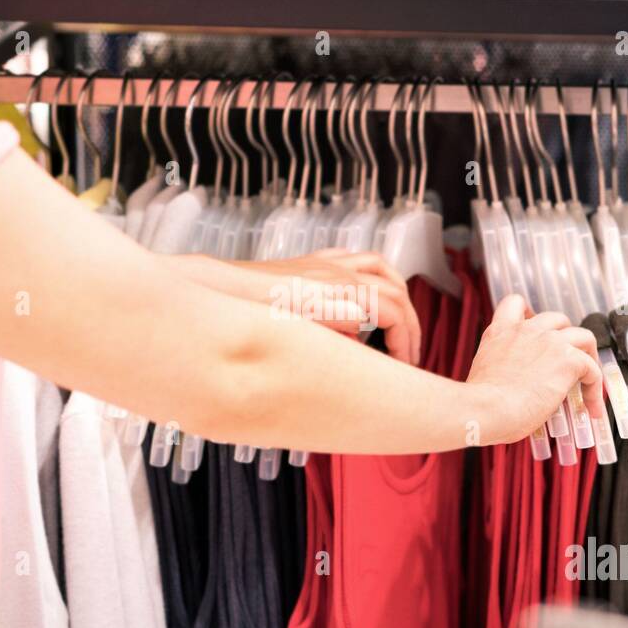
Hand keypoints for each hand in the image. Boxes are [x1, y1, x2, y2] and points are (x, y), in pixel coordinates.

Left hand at [250, 249, 422, 365]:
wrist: (218, 287)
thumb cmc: (250, 312)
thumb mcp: (298, 332)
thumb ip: (337, 334)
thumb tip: (361, 340)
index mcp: (340, 291)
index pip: (395, 313)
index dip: (407, 343)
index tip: (403, 367)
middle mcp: (338, 272)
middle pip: (396, 292)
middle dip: (409, 326)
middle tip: (406, 356)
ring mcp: (326, 264)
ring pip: (382, 269)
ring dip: (399, 296)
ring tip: (399, 324)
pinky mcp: (311, 263)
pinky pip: (356, 260)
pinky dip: (373, 276)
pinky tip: (364, 296)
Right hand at [465, 294, 604, 444]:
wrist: (485, 409)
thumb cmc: (479, 403)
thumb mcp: (482, 373)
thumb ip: (499, 368)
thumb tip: (507, 387)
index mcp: (500, 332)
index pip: (516, 304)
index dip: (530, 314)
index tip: (535, 326)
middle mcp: (526, 330)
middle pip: (558, 318)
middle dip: (565, 336)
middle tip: (566, 359)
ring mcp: (550, 341)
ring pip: (583, 336)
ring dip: (588, 355)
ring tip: (587, 378)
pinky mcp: (568, 359)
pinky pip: (593, 369)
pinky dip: (596, 388)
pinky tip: (592, 406)